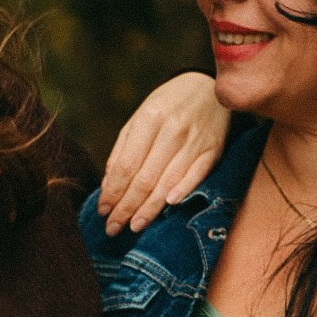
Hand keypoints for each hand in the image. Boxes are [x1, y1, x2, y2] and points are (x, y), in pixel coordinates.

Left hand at [97, 72, 230, 235]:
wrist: (208, 88)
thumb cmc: (167, 106)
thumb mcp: (139, 118)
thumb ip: (123, 150)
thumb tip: (108, 186)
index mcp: (149, 120)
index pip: (127, 166)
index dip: (113, 192)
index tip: (103, 211)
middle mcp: (172, 131)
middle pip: (145, 178)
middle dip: (126, 207)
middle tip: (113, 228)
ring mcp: (194, 141)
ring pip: (168, 182)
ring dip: (149, 208)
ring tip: (134, 226)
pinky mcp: (213, 150)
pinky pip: (196, 176)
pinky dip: (183, 191)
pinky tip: (169, 206)